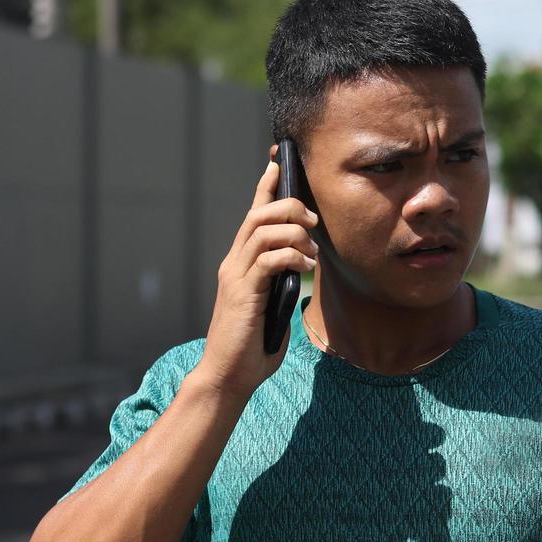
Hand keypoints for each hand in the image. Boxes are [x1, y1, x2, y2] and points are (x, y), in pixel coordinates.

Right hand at [193, 149, 318, 400]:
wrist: (228, 376)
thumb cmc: (252, 346)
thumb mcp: (273, 306)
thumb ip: (282, 283)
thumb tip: (303, 268)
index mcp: (240, 264)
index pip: (251, 215)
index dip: (265, 188)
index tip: (278, 165)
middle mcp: (233, 264)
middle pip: (258, 214)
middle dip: (290, 206)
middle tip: (313, 221)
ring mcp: (236, 277)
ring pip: (262, 230)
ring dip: (294, 232)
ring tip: (312, 249)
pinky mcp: (243, 293)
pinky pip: (269, 258)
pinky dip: (293, 256)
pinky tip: (306, 267)